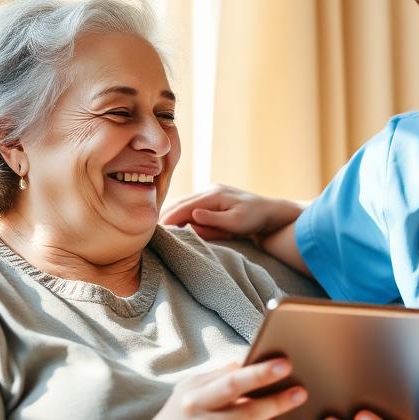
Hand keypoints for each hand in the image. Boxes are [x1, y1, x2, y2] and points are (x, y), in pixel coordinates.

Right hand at [134, 359, 306, 419]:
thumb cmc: (178, 417)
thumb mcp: (188, 389)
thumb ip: (216, 375)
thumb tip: (246, 363)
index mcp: (195, 401)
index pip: (234, 384)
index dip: (262, 374)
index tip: (284, 366)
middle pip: (252, 413)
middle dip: (281, 401)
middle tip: (300, 393)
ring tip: (269, 417)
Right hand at [160, 185, 301, 240]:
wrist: (270, 213)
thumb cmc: (255, 219)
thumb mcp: (237, 222)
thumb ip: (214, 219)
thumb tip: (193, 215)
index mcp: (214, 195)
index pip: (185, 207)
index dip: (169, 218)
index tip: (154, 228)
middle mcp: (210, 190)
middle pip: (180, 202)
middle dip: (165, 214)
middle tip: (148, 228)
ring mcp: (211, 192)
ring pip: (184, 202)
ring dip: (171, 213)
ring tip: (157, 226)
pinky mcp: (212, 198)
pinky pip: (191, 204)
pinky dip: (180, 212)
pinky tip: (173, 221)